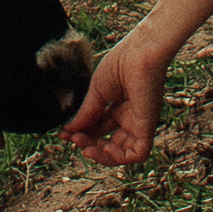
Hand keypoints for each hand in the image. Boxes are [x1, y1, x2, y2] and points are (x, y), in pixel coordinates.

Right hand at [61, 35, 167, 168]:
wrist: (139, 54)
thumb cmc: (120, 64)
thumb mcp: (97, 92)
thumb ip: (86, 113)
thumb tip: (68, 130)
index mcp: (119, 105)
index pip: (99, 127)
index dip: (82, 133)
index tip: (64, 134)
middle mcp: (130, 116)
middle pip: (108, 141)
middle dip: (89, 143)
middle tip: (73, 139)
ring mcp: (139, 123)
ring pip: (123, 152)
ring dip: (102, 155)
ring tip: (85, 147)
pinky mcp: (148, 127)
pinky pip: (138, 154)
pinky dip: (120, 158)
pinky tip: (103, 149)